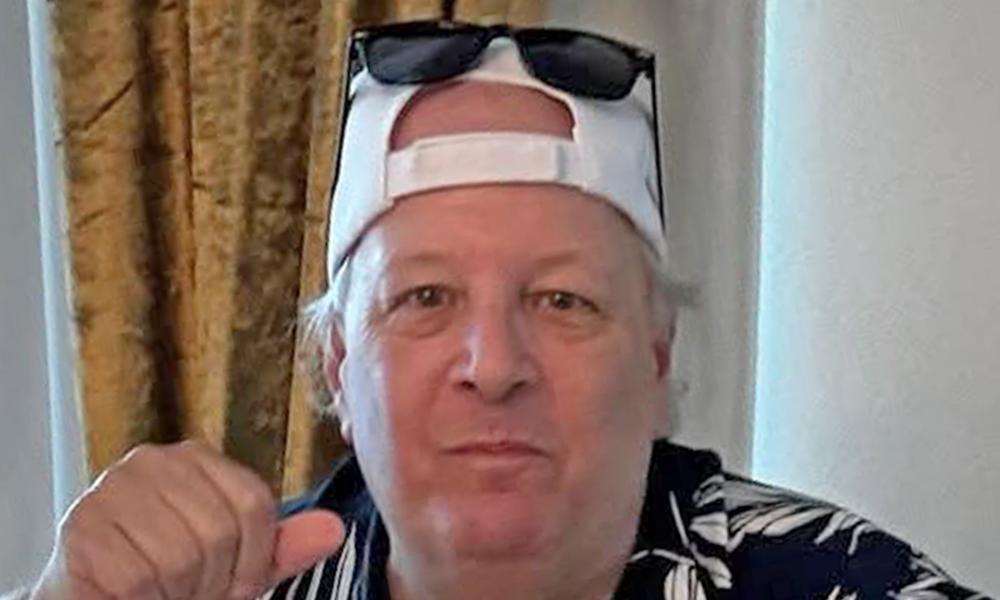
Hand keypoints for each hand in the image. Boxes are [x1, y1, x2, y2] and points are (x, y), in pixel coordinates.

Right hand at [31, 441, 343, 599]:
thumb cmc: (167, 580)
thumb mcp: (235, 564)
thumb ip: (280, 547)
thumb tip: (335, 530)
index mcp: (196, 459)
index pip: (254, 504)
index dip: (253, 558)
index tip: (233, 582)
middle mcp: (152, 460)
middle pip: (220, 530)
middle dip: (213, 580)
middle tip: (191, 591)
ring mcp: (112, 488)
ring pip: (181, 555)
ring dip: (177, 592)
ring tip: (162, 590)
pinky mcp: (81, 525)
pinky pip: (138, 576)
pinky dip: (143, 598)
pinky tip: (131, 593)